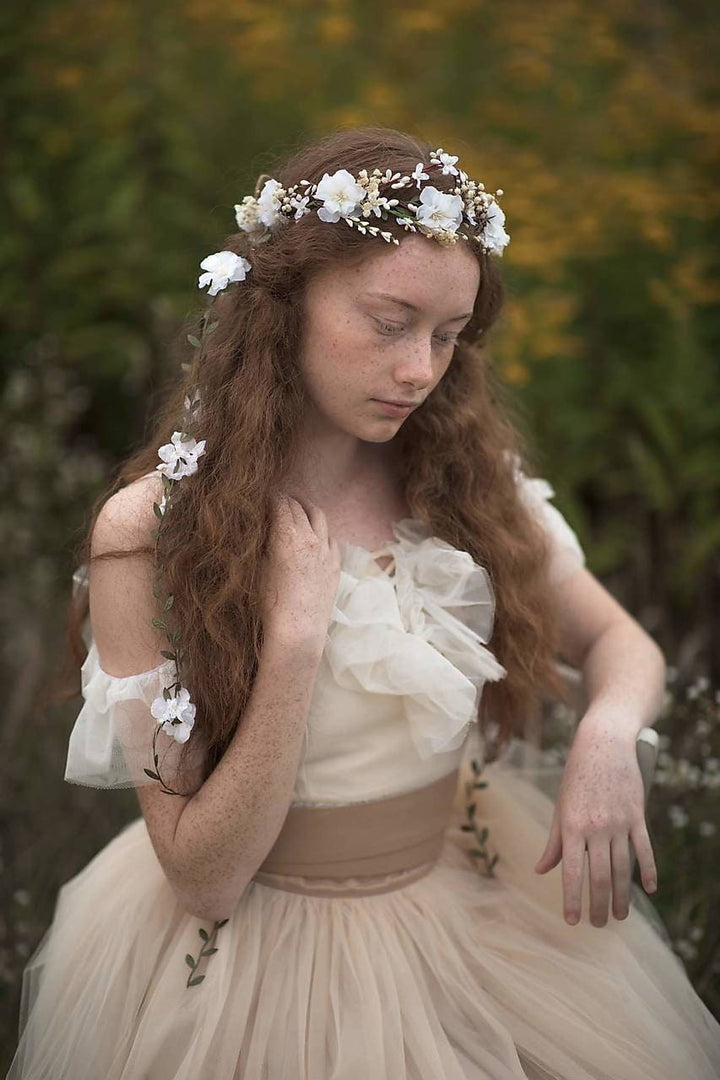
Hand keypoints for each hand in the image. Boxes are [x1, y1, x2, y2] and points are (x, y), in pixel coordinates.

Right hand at [260, 494, 341, 642]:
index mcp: (287, 535)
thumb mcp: (256, 568)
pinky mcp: (335, 565)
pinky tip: (314, 534)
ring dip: (306, 508)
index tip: (262, 496)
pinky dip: (321, 530)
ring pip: (319, 516)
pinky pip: (331, 537)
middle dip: (286, 499)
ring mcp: (327, 551)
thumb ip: (261, 541)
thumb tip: (259, 525)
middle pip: (299, 506)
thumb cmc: (268, 603)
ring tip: (297, 506)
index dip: (269, 497)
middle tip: (276, 499)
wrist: (297, 631)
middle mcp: (311, 538)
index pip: (280, 503)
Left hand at [533, 722, 657, 926]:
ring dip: (622, 896)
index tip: (573, 921)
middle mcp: (596, 828)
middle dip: (599, 904)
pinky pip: (645, 849)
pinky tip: (649, 890)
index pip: (571, 871)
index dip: (572, 899)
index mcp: (572, 826)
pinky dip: (649, 871)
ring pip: (623, 868)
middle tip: (599, 924)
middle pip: (600, 876)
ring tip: (620, 916)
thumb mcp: (561, 807)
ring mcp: (619, 822)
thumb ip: (554, 842)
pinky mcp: (637, 815)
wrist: (603, 743)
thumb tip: (541, 870)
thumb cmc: (576, 776)